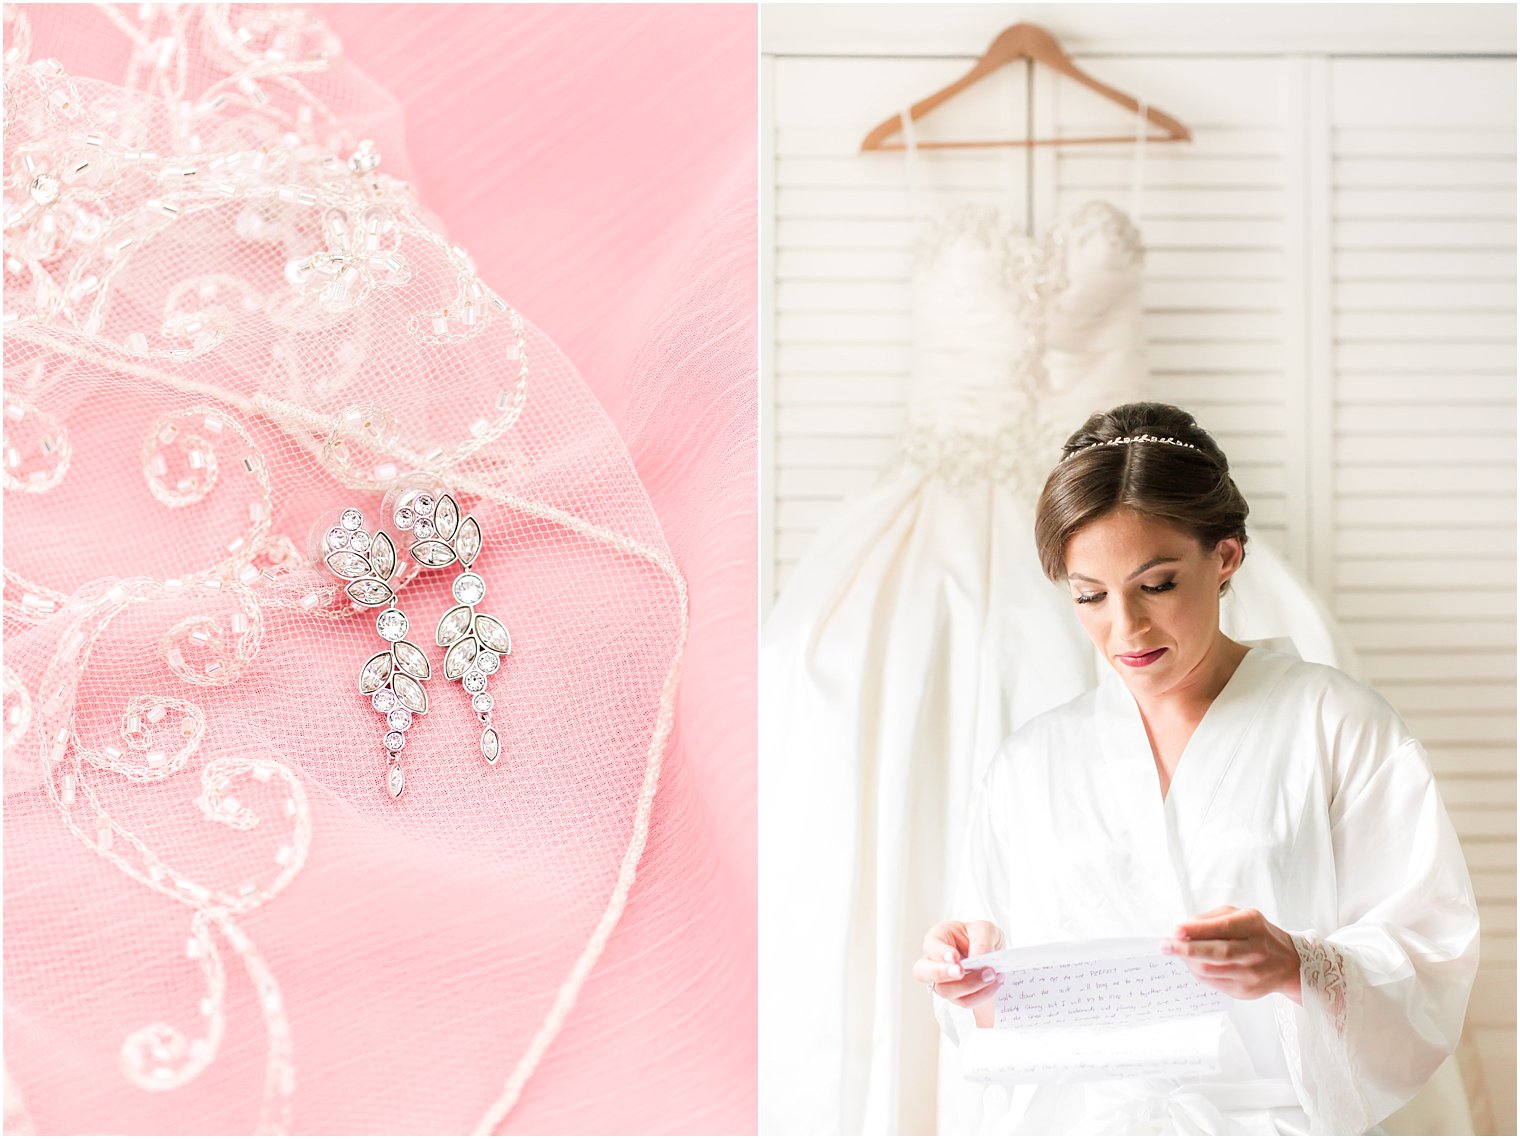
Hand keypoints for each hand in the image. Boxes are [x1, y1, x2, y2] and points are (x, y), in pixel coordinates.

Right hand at [913, 920, 1005, 1017]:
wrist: (995, 957)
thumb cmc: (982, 938)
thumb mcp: (986, 929)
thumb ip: (981, 942)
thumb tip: (977, 962)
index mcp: (938, 937)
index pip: (931, 946)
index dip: (940, 953)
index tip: (955, 957)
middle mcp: (934, 960)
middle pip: (922, 972)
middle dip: (941, 973)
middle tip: (960, 972)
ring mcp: (942, 980)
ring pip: (945, 991)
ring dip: (971, 985)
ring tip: (991, 974)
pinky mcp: (955, 996)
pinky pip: (964, 1001)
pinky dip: (982, 994)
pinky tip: (995, 982)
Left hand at [1161, 905, 1302, 1003]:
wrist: (1289, 963)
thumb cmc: (1258, 934)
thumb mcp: (1240, 915)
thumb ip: (1212, 918)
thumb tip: (1185, 928)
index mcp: (1253, 926)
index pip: (1223, 928)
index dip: (1198, 930)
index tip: (1176, 930)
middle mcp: (1255, 951)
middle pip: (1217, 953)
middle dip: (1186, 950)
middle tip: (1164, 946)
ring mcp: (1251, 974)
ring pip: (1211, 970)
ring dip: (1188, 962)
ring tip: (1175, 952)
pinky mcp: (1245, 991)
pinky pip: (1213, 983)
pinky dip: (1198, 972)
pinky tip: (1192, 963)